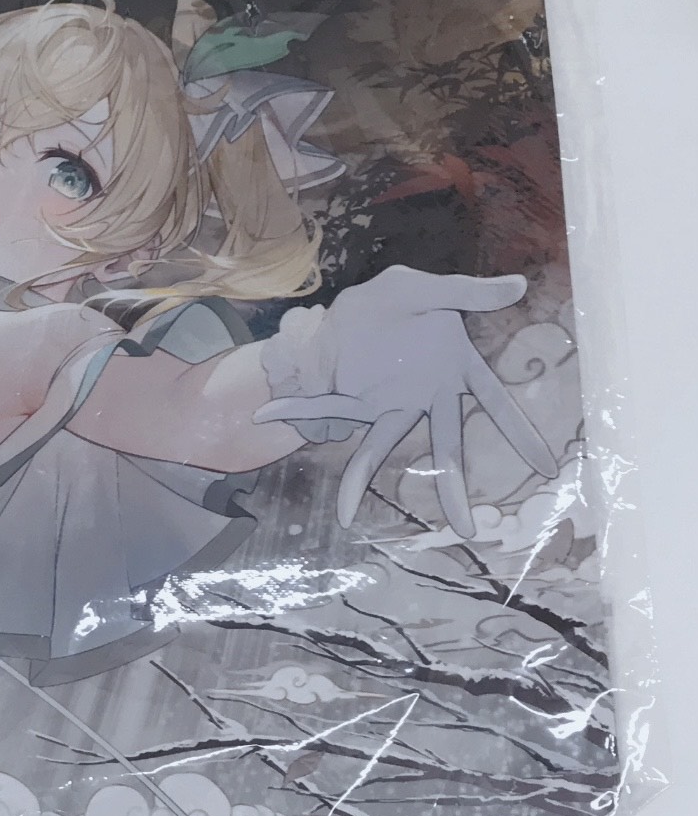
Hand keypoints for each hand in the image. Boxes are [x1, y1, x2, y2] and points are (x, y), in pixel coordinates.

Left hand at [252, 265, 558, 536]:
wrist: (354, 301)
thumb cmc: (395, 301)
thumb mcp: (425, 289)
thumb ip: (468, 291)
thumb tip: (521, 285)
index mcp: (454, 372)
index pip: (496, 405)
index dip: (521, 435)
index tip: (549, 469)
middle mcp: (424, 398)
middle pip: (445, 448)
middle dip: (452, 487)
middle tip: (467, 531)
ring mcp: (386, 404)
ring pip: (379, 447)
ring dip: (361, 478)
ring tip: (346, 516)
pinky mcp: (350, 397)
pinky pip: (323, 408)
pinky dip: (294, 410)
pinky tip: (266, 413)